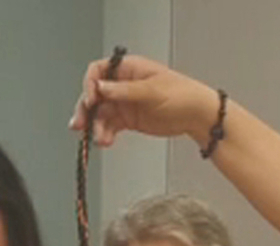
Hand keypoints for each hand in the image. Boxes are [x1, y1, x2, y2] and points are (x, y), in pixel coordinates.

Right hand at [68, 54, 220, 147]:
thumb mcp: (153, 90)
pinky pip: (110, 126)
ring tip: (100, 139)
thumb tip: (101, 87)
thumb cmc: (182, 95)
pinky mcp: (128, 119)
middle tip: (82, 124)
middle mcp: (123, 85)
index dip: (90, 85)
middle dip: (86, 110)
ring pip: (100, 114)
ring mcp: (125, 103)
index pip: (99, 71)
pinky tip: (105, 141)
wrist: (198, 116)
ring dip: (96, 126)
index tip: (91, 100)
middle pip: (94, 95)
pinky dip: (105, 134)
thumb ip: (125, 91)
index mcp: (128, 69)